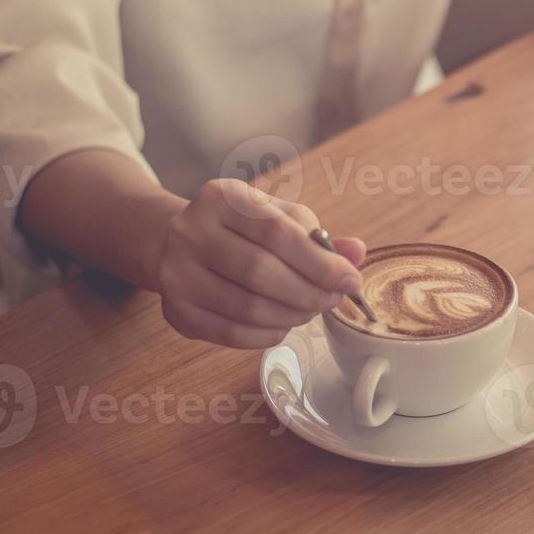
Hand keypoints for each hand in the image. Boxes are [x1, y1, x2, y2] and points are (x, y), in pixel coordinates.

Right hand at [154, 178, 365, 348]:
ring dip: (292, 315)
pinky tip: (283, 324)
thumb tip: (357, 252)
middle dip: (309, 292)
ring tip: (310, 309)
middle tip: (333, 299)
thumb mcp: (277, 217)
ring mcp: (176, 273)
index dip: (320, 262)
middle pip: (260, 272)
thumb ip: (316, 235)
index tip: (351, 280)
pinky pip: (232, 334)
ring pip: (248, 308)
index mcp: (221, 198)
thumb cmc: (240, 229)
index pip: (277, 233)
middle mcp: (190, 232)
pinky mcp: (176, 312)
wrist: (177, 243)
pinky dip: (267, 335)